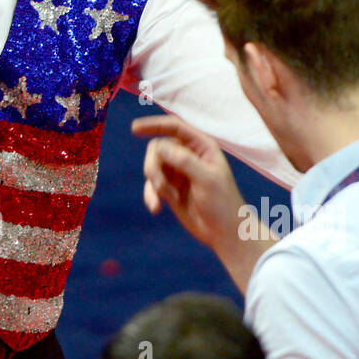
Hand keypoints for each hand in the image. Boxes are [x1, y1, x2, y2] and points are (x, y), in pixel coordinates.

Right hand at [131, 114, 244, 249]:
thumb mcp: (206, 179)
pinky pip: (151, 185)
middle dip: (154, 166)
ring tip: (166, 199)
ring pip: (152, 167)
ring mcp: (177, 172)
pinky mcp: (170, 189)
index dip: (154, 124)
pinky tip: (156, 209)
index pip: (174, 127)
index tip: (134, 128)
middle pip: (157, 149)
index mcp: (201, 147)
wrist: (223, 233)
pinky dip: (150, 195)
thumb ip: (184, 161)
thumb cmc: (222, 203)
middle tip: (160, 186)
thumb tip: (159, 146)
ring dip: (154, 183)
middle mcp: (187, 156)